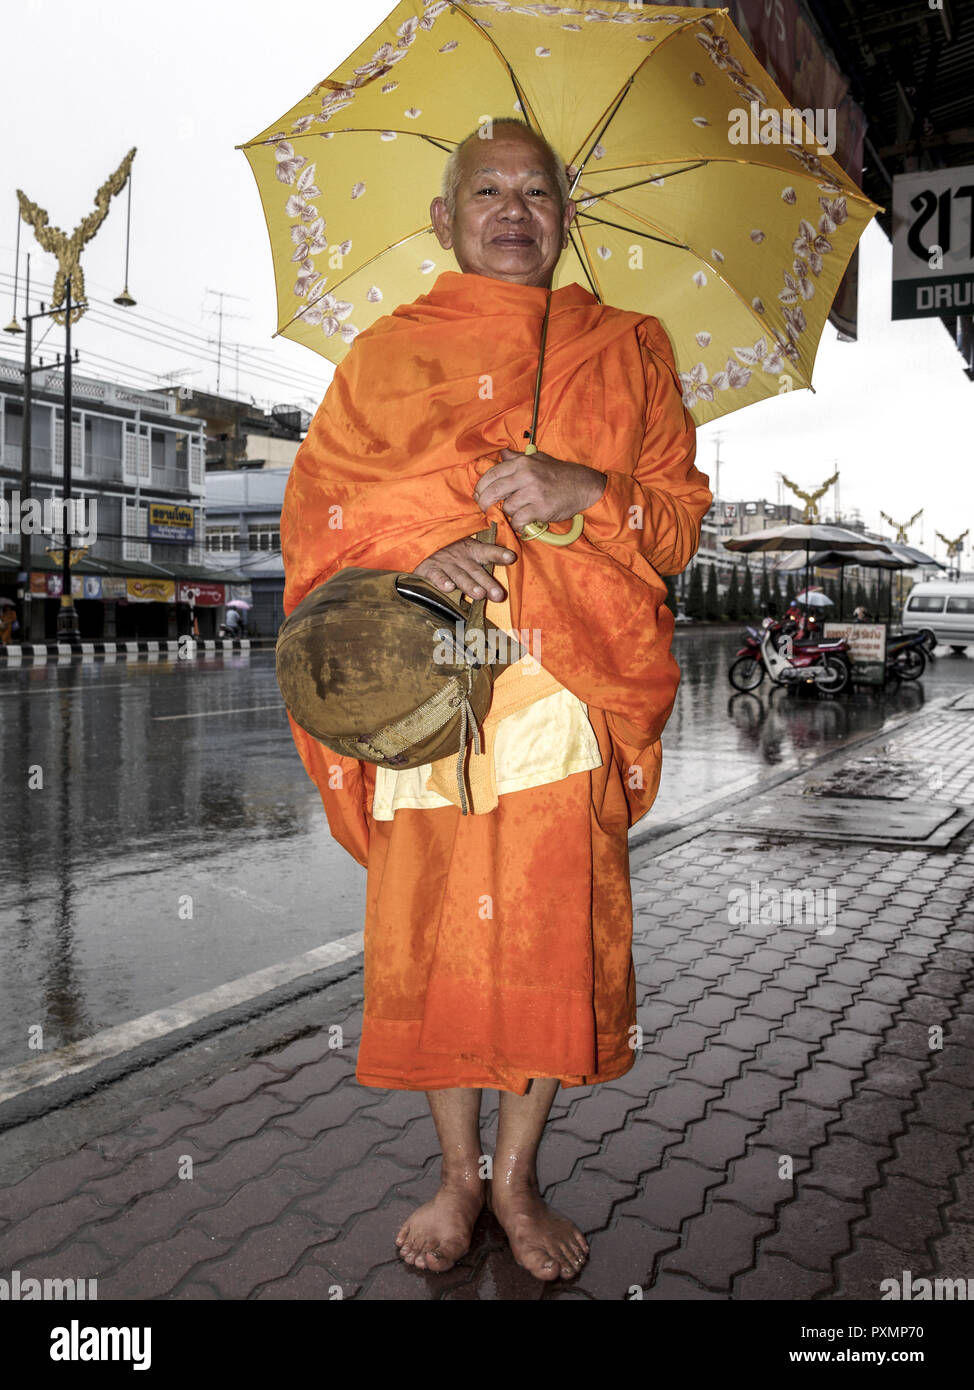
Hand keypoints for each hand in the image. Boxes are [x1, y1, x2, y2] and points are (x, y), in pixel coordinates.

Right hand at [412, 536, 515, 602]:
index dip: (499, 554)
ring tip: (479, 594)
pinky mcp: (430, 569)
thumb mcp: (467, 552)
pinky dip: (442, 582)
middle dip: (487, 583)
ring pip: (460, 576)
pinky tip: (449, 588)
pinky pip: (437, 576)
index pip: (488, 551)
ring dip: (469, 585)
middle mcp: (461, 558)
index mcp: (472, 551)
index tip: (511, 557)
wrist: (421, 542)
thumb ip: (483, 563)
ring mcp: (446, 564)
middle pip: (476, 571)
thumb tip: (503, 580)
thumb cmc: (450, 552)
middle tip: (498, 595)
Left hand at [474, 448, 605, 532]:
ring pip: (506, 507)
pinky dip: (518, 524)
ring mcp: (533, 492)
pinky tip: (523, 522)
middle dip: (484, 502)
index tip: (478, 495)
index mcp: (523, 463)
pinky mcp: (540, 508)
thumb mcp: (538, 459)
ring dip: (508, 513)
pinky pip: (518, 519)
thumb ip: (517, 458)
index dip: (481, 486)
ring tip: (517, 512)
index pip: (492, 474)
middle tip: (485, 509)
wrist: (583, 486)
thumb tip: (501, 453)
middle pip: (493, 491)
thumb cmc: (559, 474)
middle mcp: (526, 475)